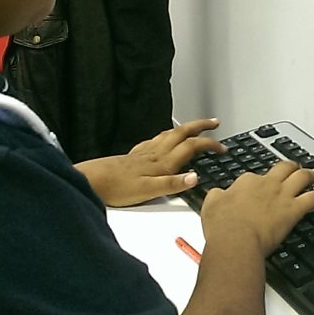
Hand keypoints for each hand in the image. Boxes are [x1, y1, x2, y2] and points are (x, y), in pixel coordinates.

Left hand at [75, 118, 225, 206]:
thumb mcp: (148, 191)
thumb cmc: (117, 188)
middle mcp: (155, 153)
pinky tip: (163, 140)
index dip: (209, 145)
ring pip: (169, 134)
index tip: (222, 148)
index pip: (192, 147)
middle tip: (214, 123)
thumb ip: (173, 184)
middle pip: (182, 133)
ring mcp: (144, 152)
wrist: (91, 181)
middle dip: (200, 126)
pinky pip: (155, 140)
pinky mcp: (134, 155)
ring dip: (185, 128)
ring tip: (194, 127)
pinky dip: (166, 136)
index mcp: (162, 162)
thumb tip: (196, 177)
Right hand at [199, 161, 313, 256]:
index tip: (262, 187)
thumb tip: (217, 193)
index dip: (261, 181)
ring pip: (303, 176)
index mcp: (247, 181)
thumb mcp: (210, 205)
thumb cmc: (223, 227)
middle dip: (292, 166)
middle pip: (284, 167)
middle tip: (297, 168)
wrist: (236, 240)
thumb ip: (216, 196)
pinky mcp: (294, 209)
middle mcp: (267, 184)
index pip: (257, 176)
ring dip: (313, 174)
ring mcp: (282, 195)